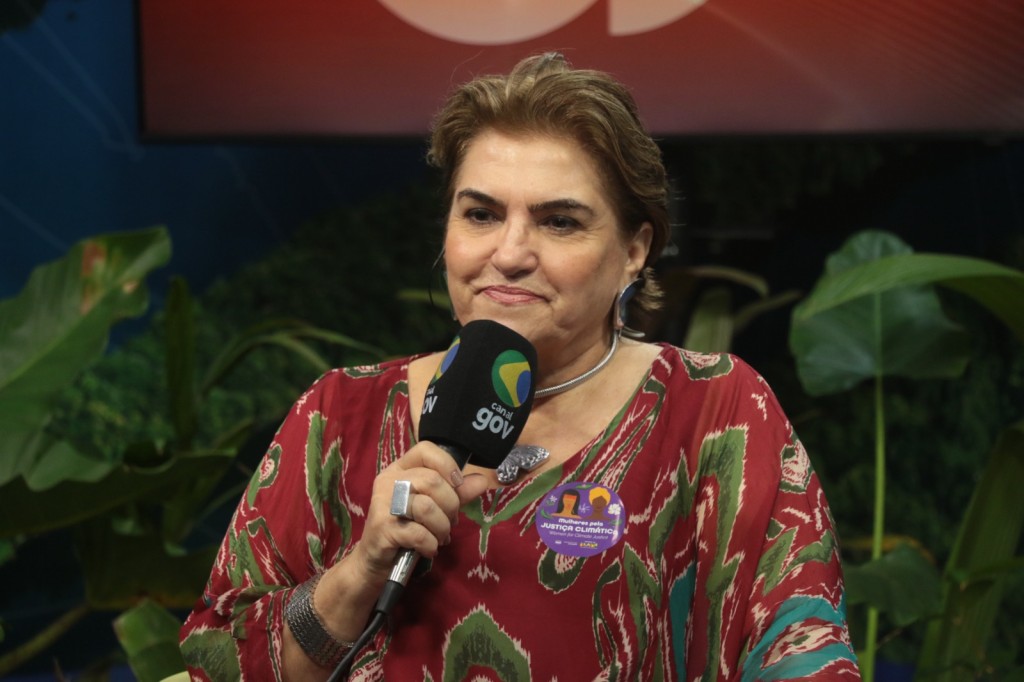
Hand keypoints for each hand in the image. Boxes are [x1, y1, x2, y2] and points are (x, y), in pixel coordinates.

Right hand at [350, 442, 488, 585]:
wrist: (375, 561)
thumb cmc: (406, 529)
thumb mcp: (434, 507)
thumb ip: (456, 493)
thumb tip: (482, 481)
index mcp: (399, 469)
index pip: (426, 450)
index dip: (448, 465)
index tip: (457, 485)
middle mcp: (388, 481)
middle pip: (432, 481)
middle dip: (451, 506)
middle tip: (450, 522)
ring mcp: (383, 504)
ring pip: (427, 507)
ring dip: (442, 527)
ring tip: (440, 537)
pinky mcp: (382, 528)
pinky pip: (419, 533)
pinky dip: (431, 544)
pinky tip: (429, 549)